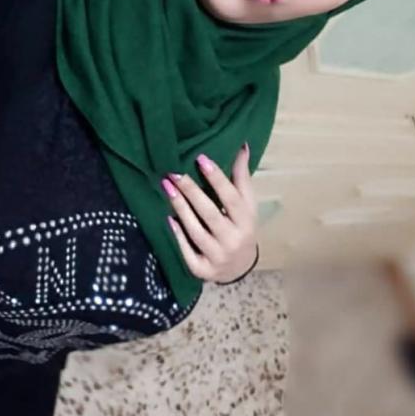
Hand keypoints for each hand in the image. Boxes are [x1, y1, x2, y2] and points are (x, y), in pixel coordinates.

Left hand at [161, 143, 257, 283]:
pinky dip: (178, 236)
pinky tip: (168, 219)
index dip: (217, 178)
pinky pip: (187, 252)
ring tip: (167, 187)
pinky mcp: (202, 270)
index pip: (231, 197)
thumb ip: (241, 177)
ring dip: (180, 208)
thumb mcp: (246, 204)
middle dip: (191, 192)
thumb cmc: (241, 227)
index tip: (201, 158)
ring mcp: (218, 257)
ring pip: (196, 231)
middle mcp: (234, 240)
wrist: (240, 268)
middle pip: (210, 213)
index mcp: (247, 221)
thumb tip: (242, 145)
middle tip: (174, 173)